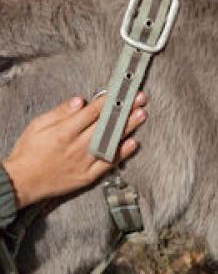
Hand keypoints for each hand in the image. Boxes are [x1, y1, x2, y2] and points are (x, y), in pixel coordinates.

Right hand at [2, 93, 146, 208]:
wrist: (21, 182)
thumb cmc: (28, 152)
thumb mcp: (37, 125)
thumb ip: (60, 112)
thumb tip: (81, 101)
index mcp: (63, 132)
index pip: (91, 112)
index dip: (108, 100)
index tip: (121, 92)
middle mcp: (76, 147)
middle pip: (105, 125)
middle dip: (124, 111)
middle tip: (140, 100)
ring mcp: (83, 163)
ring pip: (110, 142)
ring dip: (127, 128)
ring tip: (141, 115)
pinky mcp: (87, 176)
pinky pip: (108, 164)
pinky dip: (121, 153)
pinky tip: (133, 143)